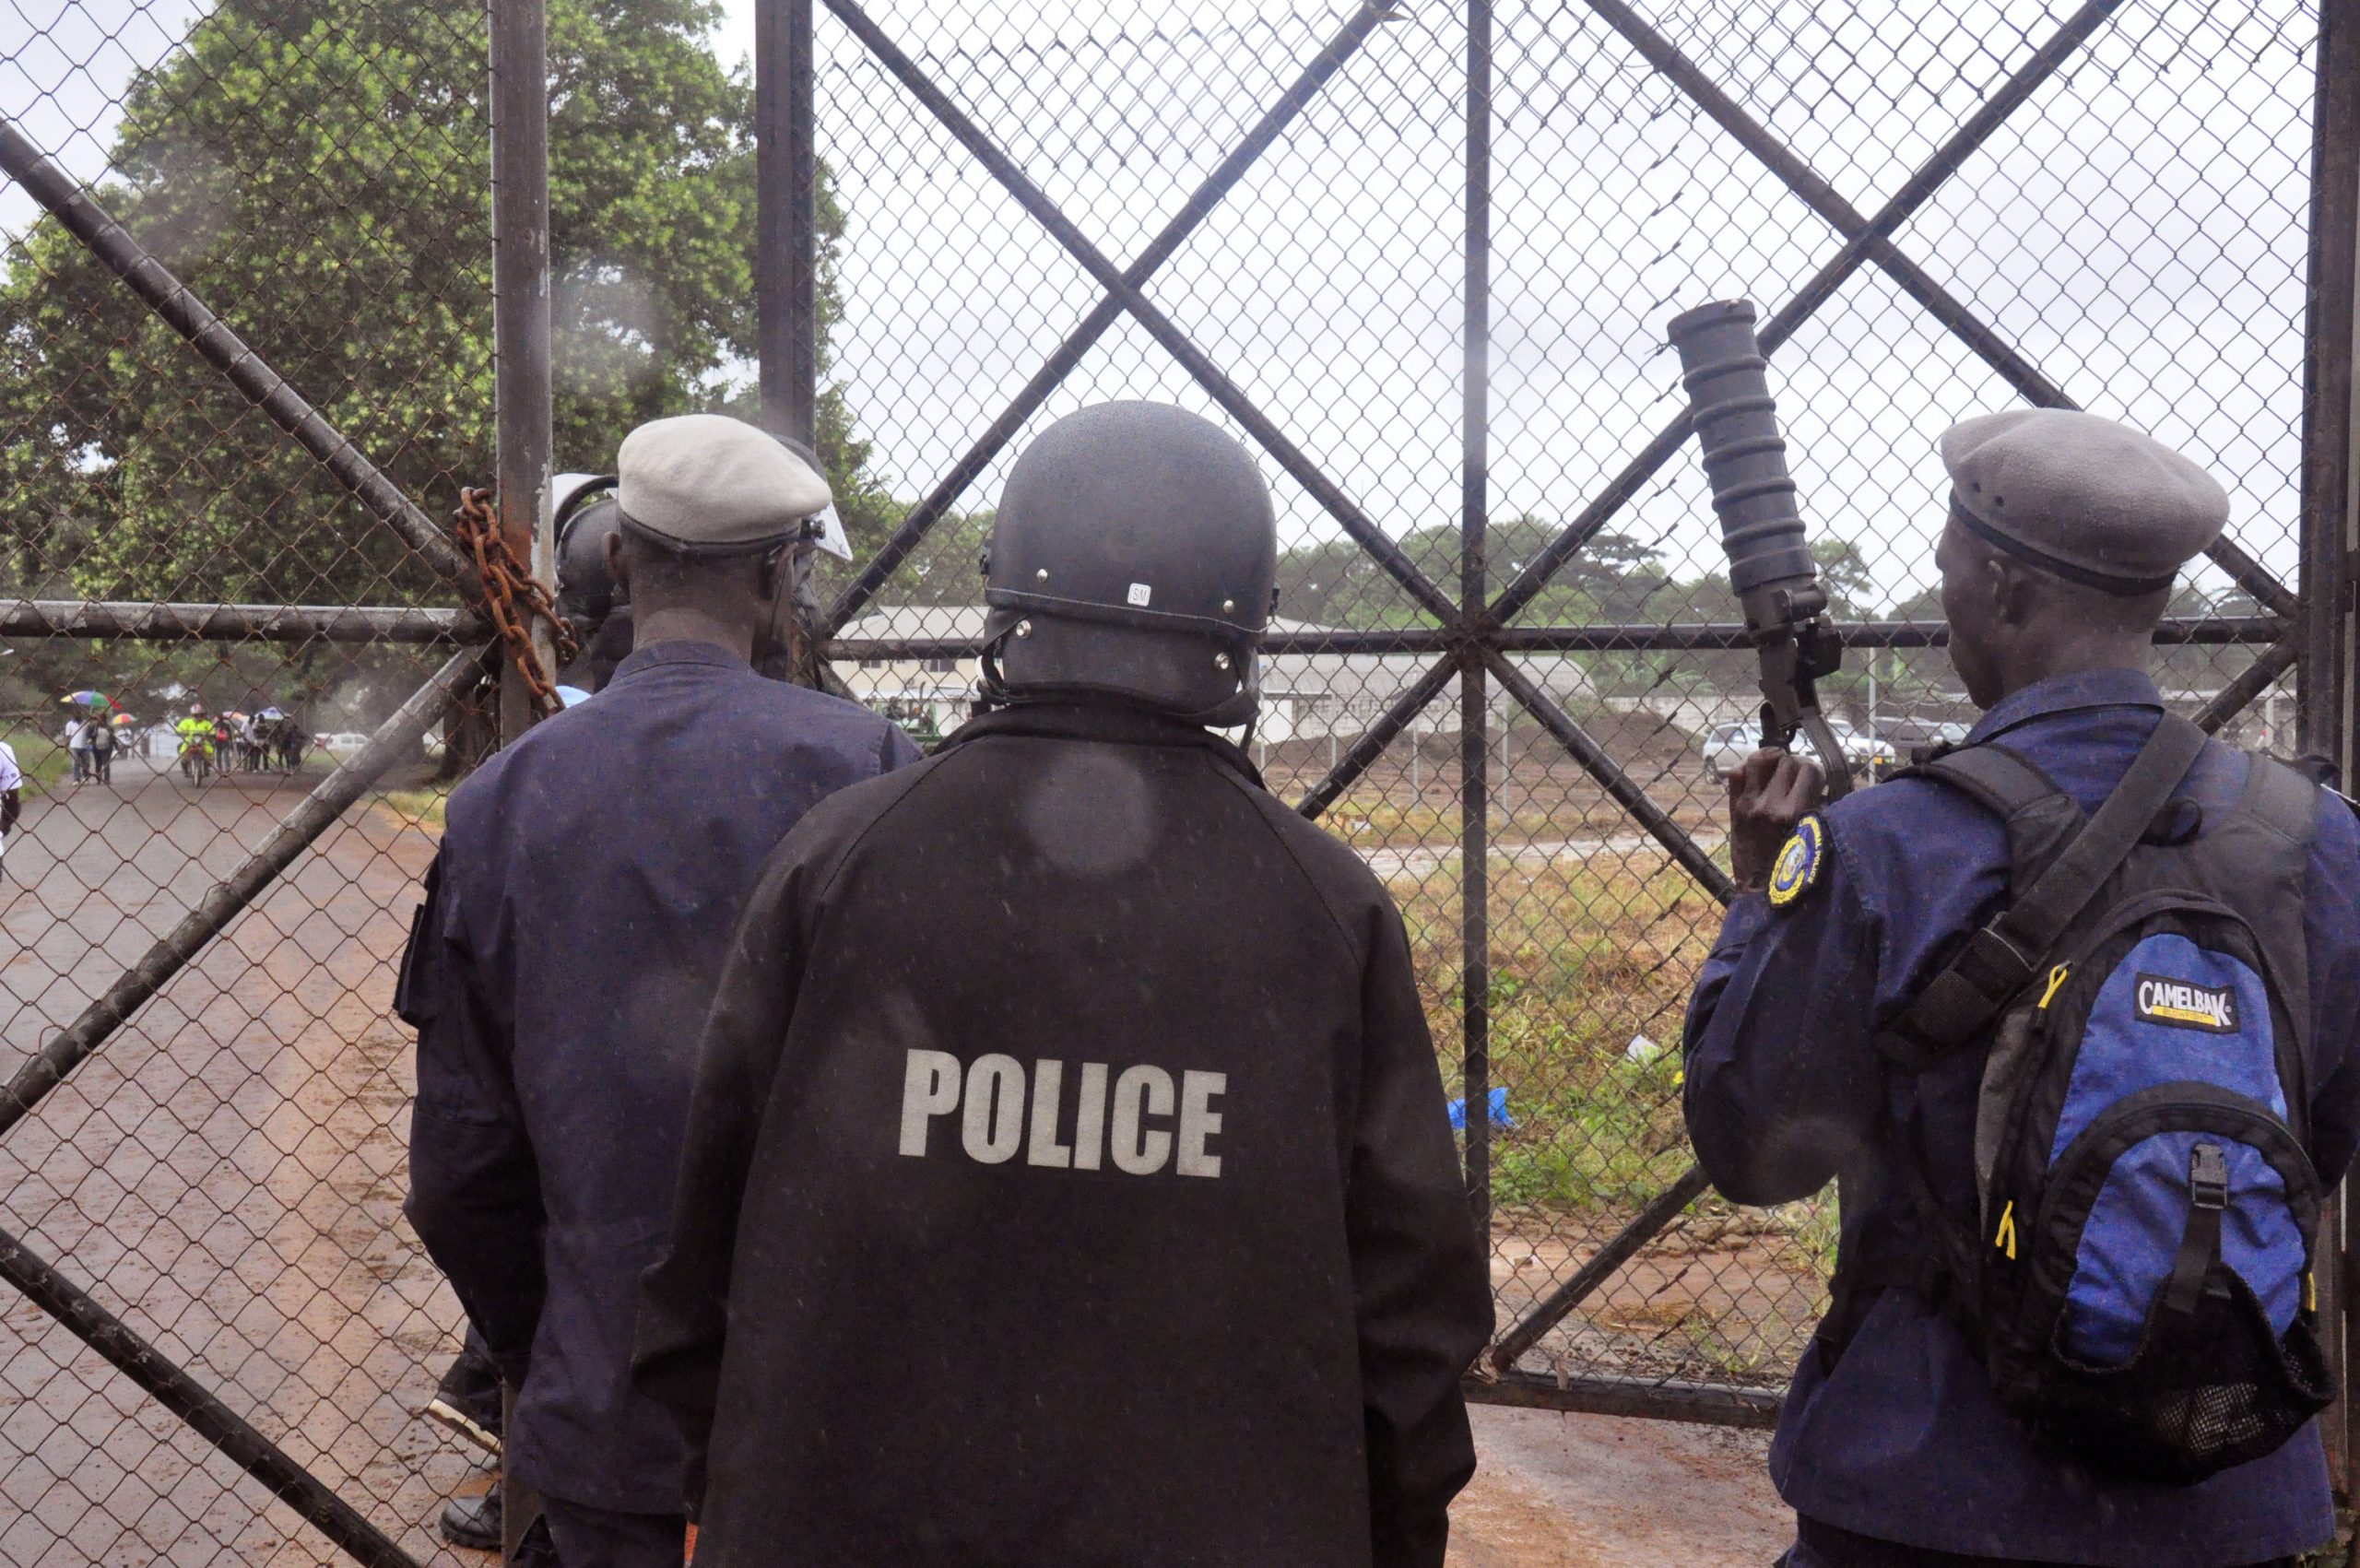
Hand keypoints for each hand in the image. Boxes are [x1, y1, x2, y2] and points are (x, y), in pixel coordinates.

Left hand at [1725, 746, 1825, 891]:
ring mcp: (1749, 804)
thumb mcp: (1812, 834)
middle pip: (1788, 762)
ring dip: (1771, 758)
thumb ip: (1816, 806)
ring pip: (1760, 759)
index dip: (1816, 771)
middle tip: (1796, 776)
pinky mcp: (1734, 808)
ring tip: (1777, 764)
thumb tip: (1817, 781)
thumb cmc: (1794, 865)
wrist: (1759, 887)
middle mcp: (1770, 805)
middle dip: (1796, 765)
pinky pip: (1736, 774)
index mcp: (1795, 813)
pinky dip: (1747, 768)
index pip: (1810, 770)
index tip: (1815, 779)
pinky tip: (1757, 773)